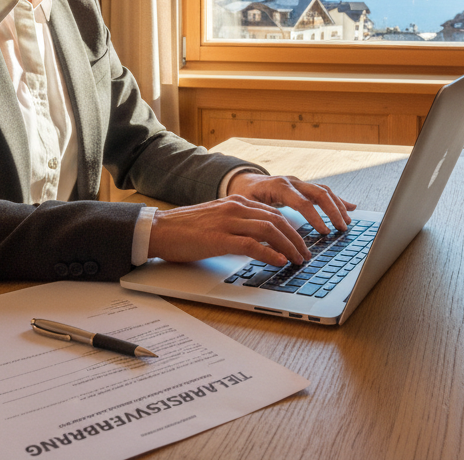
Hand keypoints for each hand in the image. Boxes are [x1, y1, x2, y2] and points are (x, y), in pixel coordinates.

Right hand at [148, 196, 312, 266]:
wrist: (158, 230)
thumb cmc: (184, 229)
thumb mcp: (216, 220)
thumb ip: (237, 224)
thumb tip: (257, 241)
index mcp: (236, 202)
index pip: (273, 213)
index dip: (291, 229)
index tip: (300, 242)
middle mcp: (235, 208)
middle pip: (278, 220)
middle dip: (296, 239)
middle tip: (306, 254)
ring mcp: (228, 222)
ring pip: (270, 230)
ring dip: (289, 246)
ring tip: (298, 260)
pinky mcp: (220, 238)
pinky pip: (252, 244)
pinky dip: (270, 253)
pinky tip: (279, 261)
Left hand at [226, 172, 356, 234]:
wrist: (242, 182)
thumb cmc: (244, 197)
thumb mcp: (247, 211)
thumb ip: (260, 224)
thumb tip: (272, 246)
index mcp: (279, 187)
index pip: (302, 202)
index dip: (315, 218)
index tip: (324, 232)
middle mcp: (292, 182)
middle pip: (319, 193)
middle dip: (333, 211)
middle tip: (341, 228)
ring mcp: (299, 183)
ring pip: (324, 191)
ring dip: (338, 206)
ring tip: (347, 222)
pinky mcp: (303, 187)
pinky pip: (324, 191)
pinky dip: (338, 199)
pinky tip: (350, 207)